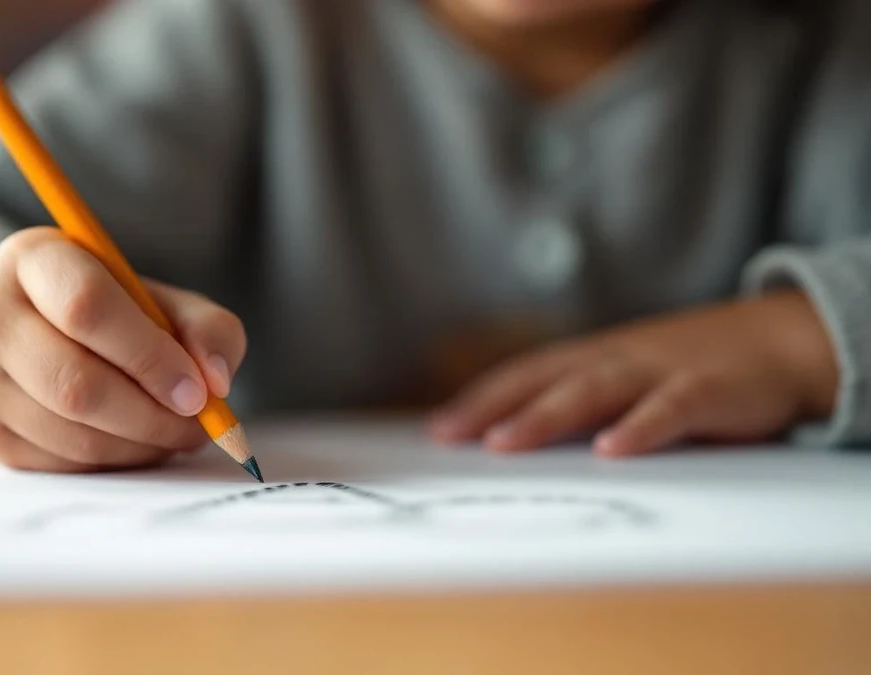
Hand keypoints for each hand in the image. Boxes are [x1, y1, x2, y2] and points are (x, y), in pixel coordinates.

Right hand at [0, 227, 245, 471]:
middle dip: (151, 415)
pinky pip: (63, 464)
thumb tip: (214, 381)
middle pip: (75, 382)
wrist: (45, 337)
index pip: (86, 307)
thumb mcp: (166, 301)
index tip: (197, 391)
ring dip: (140, 444)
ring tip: (174, 431)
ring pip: (71, 433)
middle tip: (197, 425)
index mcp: (34, 259)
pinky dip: (115, 461)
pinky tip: (137, 441)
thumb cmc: (117, 315)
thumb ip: (207, 329)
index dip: (149, 356)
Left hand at [428, 292, 837, 456]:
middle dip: (493, 407)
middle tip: (450, 436)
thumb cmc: (689, 369)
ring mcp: (658, 371)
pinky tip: (612, 450)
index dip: (479, 401)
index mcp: (592, 359)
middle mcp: (615, 359)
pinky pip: (670, 409)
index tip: (437, 431)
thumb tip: (515, 440)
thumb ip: (580, 404)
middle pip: (544, 380)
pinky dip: (640, 427)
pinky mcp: (707, 390)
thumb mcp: (627, 379)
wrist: (781, 341)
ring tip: (505, 441)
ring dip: (546, 415)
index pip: (523, 376)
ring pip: (593, 390)